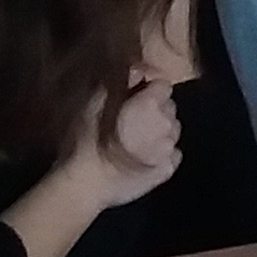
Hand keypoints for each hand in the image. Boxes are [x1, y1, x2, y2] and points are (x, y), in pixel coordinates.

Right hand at [69, 76, 183, 213]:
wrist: (86, 184)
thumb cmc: (84, 141)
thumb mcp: (93, 104)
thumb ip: (119, 84)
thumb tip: (136, 72)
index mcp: (151, 104)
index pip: (164, 84)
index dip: (150, 87)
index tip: (136, 92)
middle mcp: (167, 124)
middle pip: (169, 107)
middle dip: (155, 108)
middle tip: (132, 118)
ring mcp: (169, 149)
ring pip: (172, 130)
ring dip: (160, 130)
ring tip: (136, 139)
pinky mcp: (167, 170)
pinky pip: (171, 154)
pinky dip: (162, 152)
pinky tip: (143, 156)